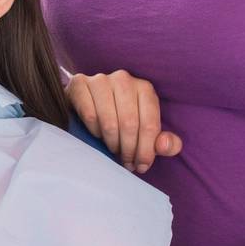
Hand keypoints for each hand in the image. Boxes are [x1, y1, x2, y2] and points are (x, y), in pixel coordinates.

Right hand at [65, 70, 182, 172]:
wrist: (88, 101)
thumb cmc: (121, 118)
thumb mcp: (145, 130)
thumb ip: (164, 142)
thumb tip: (164, 146)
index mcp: (145, 88)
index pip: (150, 125)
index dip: (147, 150)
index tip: (142, 166)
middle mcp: (124, 79)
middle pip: (130, 124)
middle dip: (129, 149)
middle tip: (126, 162)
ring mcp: (100, 80)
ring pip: (109, 122)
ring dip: (112, 143)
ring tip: (113, 149)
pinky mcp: (79, 84)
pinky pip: (89, 115)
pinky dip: (94, 131)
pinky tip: (98, 134)